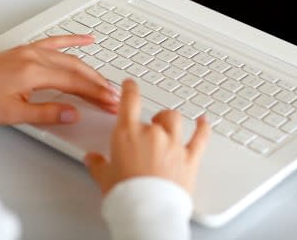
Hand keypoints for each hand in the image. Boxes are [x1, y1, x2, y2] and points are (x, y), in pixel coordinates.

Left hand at [0, 35, 118, 124]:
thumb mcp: (13, 114)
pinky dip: (73, 40)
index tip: (110, 102)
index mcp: (33, 73)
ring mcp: (31, 51)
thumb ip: (46, 113)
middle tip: (112, 96)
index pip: (74, 83)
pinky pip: (55, 41)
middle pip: (77, 69)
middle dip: (98, 83)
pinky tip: (87, 40)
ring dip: (90, 69)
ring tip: (105, 80)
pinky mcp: (27, 50)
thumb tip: (73, 113)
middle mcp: (35, 58)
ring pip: (70, 57)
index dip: (95, 93)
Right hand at [84, 79, 210, 194]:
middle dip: (151, 121)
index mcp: (128, 134)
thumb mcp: (104, 178)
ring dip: (170, 122)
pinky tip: (203, 121)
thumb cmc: (125, 195)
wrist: (147, 212)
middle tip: (146, 131)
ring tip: (166, 126)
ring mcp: (174, 145)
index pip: (129, 101)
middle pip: (154, 115)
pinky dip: (203, 127)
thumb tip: (92, 159)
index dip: (130, 88)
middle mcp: (153, 134)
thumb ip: (98, 164)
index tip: (130, 84)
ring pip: (175, 121)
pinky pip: (201, 137)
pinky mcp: (190, 158)